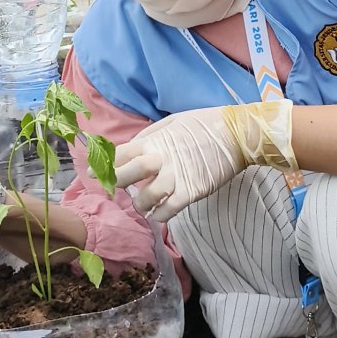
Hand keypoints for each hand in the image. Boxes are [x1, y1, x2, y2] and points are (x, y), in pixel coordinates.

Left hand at [114, 102, 296, 223]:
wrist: (236, 133)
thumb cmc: (203, 124)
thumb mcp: (171, 122)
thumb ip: (149, 136)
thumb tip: (131, 149)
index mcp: (153, 141)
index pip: (119, 155)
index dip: (106, 166)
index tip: (100, 173)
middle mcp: (160, 160)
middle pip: (124, 177)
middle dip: (117, 185)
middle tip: (119, 189)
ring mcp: (175, 178)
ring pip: (144, 201)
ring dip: (139, 205)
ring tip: (143, 204)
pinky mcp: (191, 192)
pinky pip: (167, 212)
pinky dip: (159, 215)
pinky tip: (160, 211)